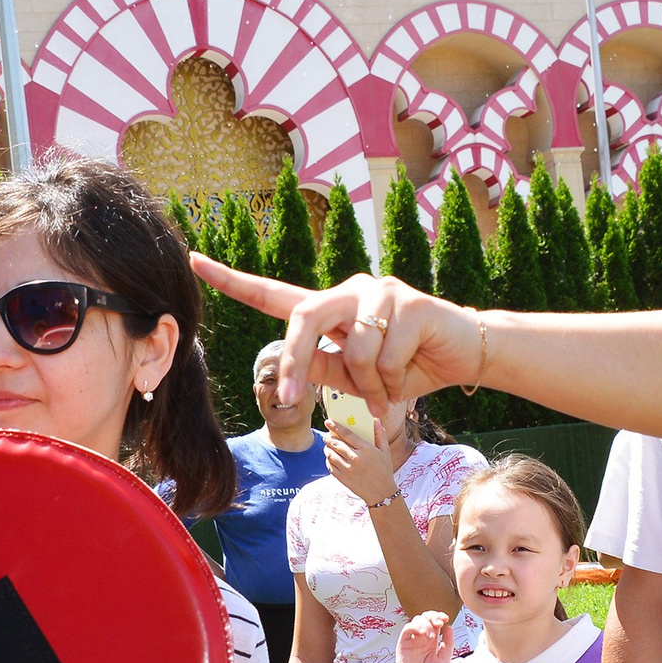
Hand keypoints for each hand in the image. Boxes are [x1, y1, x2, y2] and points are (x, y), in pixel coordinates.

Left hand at [187, 256, 483, 412]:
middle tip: (293, 400)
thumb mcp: (355, 375)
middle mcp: (350, 290)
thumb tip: (292, 369)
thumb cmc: (407, 367)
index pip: (274, 293)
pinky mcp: (410, 302)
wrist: (464, 356)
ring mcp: (380, 290)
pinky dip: (391, 378)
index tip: (196, 262)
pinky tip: (410, 371)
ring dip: (367, 382)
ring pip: (351, 347)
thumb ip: (323, 366)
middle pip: (302, 317)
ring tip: (387, 388)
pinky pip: (383, 354)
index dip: (234, 281)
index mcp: (331, 308)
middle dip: (293, 363)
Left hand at [324, 417, 398, 507]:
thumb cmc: (384, 471)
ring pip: (331, 454)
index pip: (347, 434)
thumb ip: (380, 435)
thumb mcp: (385, 452)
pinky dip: (328, 460)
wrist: (382, 494)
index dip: (336, 427)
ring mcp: (348, 470)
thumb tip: (376, 420)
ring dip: (327, 449)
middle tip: (327, 436)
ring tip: (328, 446)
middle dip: (328, 438)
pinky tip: (330, 458)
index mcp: (366, 449)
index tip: (328, 422)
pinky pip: (330, 467)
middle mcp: (356, 458)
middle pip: (336, 444)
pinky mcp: (343, 479)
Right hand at [394, 612, 453, 662]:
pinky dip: (416, 626)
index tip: (446, 618)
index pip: (434, 622)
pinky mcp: (403, 642)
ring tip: (431, 635)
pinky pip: (408, 628)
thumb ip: (448, 643)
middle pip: (425, 618)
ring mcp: (412, 640)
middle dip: (433, 616)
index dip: (439, 616)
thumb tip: (449, 627)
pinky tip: (424, 634)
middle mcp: (422, 638)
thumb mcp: (445, 658)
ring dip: (426, 623)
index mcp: (432, 641)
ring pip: (416, 620)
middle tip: (439, 623)